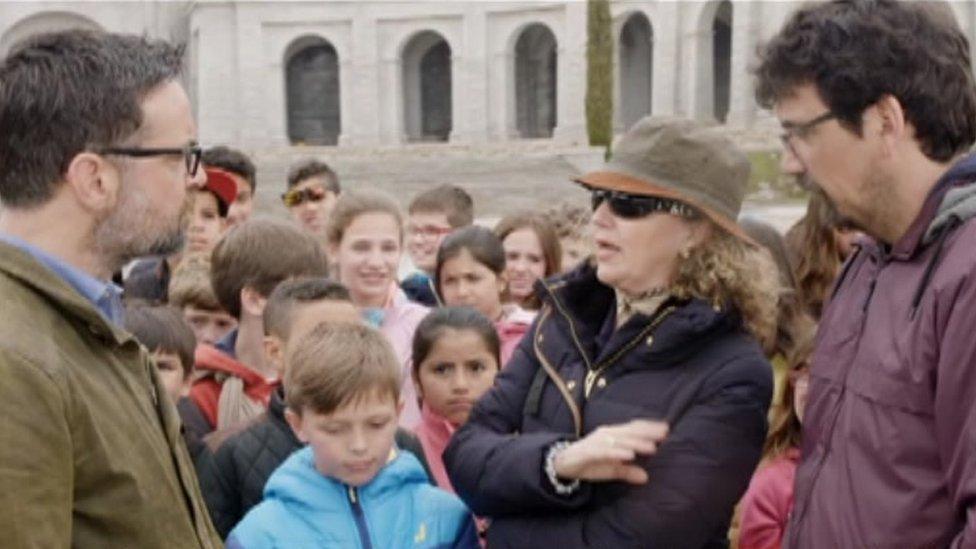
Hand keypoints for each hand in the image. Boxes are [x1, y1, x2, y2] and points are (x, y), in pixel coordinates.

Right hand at [553, 419, 667, 484]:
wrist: (561, 463)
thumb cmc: (589, 463)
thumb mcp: (611, 469)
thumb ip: (627, 471)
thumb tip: (646, 478)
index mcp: (612, 435)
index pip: (633, 428)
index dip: (649, 427)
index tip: (667, 429)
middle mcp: (605, 434)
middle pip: (629, 432)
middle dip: (647, 433)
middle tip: (665, 434)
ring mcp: (597, 442)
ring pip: (620, 440)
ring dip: (636, 443)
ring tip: (652, 447)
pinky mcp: (588, 451)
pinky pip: (605, 451)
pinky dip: (617, 452)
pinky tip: (629, 456)